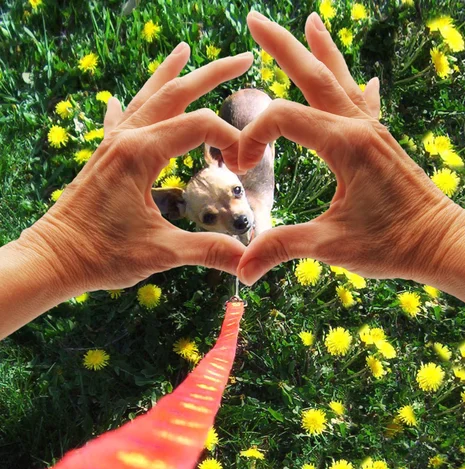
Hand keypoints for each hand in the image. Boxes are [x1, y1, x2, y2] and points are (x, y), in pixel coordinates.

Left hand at [19, 43, 252, 292]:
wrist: (54, 258)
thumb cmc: (103, 254)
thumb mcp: (161, 252)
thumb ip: (207, 250)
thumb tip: (248, 259)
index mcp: (141, 153)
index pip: (199, 125)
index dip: (230, 139)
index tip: (243, 166)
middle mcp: (126, 139)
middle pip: (174, 93)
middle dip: (211, 74)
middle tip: (243, 59)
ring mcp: (112, 145)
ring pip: (146, 98)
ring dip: (169, 75)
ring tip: (184, 51)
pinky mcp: (103, 159)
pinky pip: (119, 121)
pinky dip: (129, 105)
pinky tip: (119, 98)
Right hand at [232, 12, 464, 285]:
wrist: (443, 244)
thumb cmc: (392, 245)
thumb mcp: (331, 246)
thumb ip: (282, 248)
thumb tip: (243, 271)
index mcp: (344, 145)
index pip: (282, 119)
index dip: (251, 138)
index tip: (241, 168)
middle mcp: (360, 128)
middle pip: (315, 75)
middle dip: (282, 46)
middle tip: (255, 18)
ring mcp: (375, 133)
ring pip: (343, 81)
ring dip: (322, 52)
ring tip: (312, 21)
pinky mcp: (384, 146)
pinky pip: (367, 105)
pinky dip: (359, 87)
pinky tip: (367, 77)